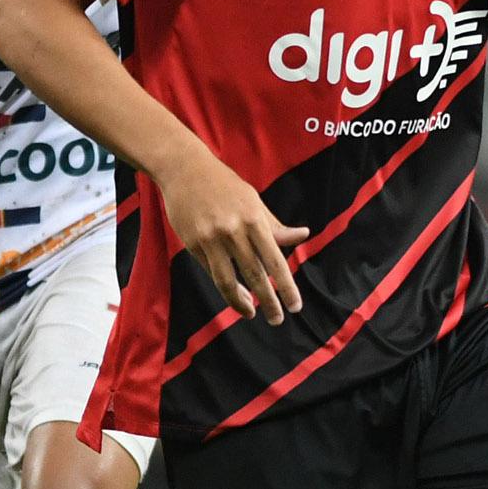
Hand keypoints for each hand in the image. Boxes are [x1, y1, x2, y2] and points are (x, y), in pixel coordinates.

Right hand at [158, 154, 308, 323]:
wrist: (184, 169)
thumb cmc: (224, 185)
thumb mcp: (253, 201)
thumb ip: (275, 225)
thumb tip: (303, 235)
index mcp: (254, 219)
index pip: (275, 261)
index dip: (286, 287)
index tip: (295, 305)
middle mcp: (233, 231)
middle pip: (254, 275)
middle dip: (268, 301)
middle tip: (278, 319)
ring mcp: (211, 239)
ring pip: (227, 281)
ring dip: (241, 302)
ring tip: (252, 313)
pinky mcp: (193, 244)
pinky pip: (212, 271)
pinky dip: (225, 286)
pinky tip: (234, 294)